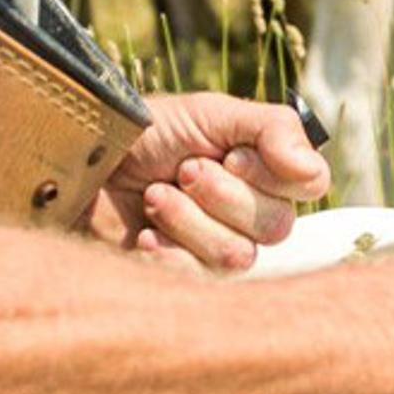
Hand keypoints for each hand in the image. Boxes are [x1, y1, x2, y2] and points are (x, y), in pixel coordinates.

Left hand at [88, 92, 332, 272]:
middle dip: (220, 193)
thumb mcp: (209, 113)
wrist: (80, 166)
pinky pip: (199, 281)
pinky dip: (167, 253)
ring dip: (187, 219)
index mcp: (265, 170)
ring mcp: (219, 250)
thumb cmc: (144, 133)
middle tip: (182, 170)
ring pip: (238, 255)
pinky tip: (143, 235)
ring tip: (153, 198)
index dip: (271, 172)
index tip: (229, 153)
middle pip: (276, 225)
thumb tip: (314, 169)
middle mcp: (251, 214)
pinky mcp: (185, 280)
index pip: (310, 184)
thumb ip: (270, 129)